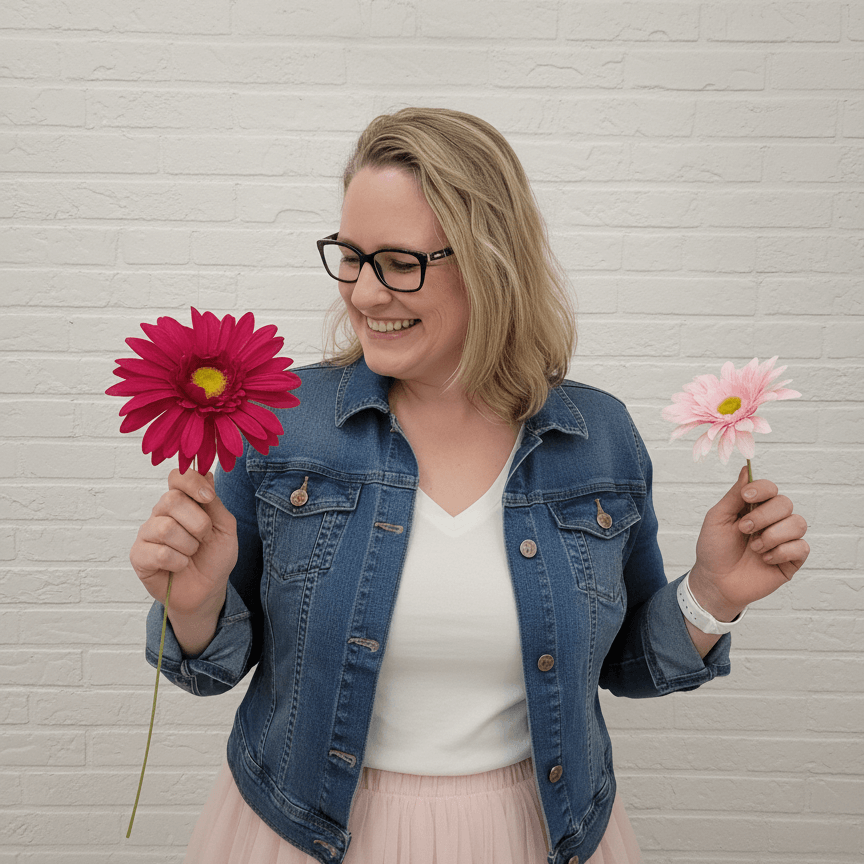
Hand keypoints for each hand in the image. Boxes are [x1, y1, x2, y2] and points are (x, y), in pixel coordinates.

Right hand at [129, 468, 237, 617]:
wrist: (208, 589)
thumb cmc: (215, 556)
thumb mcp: (225, 527)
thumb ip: (214, 502)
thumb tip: (205, 472)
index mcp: (182, 501)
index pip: (177, 477)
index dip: (192, 483)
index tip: (208, 498)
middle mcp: (161, 513)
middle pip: (172, 500)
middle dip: (198, 523)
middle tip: (203, 537)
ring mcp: (147, 533)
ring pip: (166, 528)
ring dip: (189, 545)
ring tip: (191, 553)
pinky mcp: (138, 555)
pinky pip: (160, 553)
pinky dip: (179, 562)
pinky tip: (180, 566)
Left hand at [689, 465, 809, 620]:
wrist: (716, 582)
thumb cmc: (714, 549)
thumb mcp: (717, 518)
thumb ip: (734, 495)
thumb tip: (746, 470)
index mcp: (754, 507)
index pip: (770, 488)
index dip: (762, 489)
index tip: (746, 496)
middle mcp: (772, 520)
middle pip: (785, 503)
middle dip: (763, 517)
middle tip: (744, 530)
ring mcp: (784, 539)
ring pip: (798, 523)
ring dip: (772, 535)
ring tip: (754, 548)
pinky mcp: (792, 559)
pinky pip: (801, 547)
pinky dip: (781, 552)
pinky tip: (765, 559)